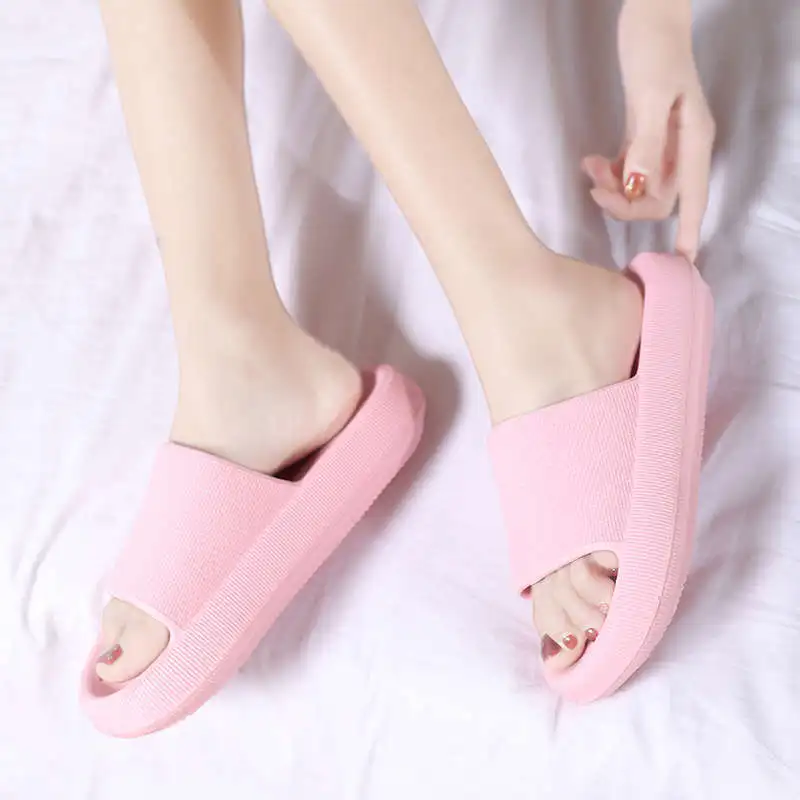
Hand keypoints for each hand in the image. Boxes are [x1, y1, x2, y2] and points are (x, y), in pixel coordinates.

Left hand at [582, 0, 714, 261]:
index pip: (693, 199)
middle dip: (626, 203)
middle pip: (657, 200)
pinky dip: (610, 172)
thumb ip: (646, 144)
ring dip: (612, 187)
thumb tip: (639, 186)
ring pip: (639, 188)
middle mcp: (681, 149)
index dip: (687, 232)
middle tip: (596, 190)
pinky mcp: (644, 136)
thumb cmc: (656, 52)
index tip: (682, 263)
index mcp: (693, 143)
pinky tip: (592, 160)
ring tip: (590, 167)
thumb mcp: (652, 98)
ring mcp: (663, 144)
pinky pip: (628, 170)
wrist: (649, 19)